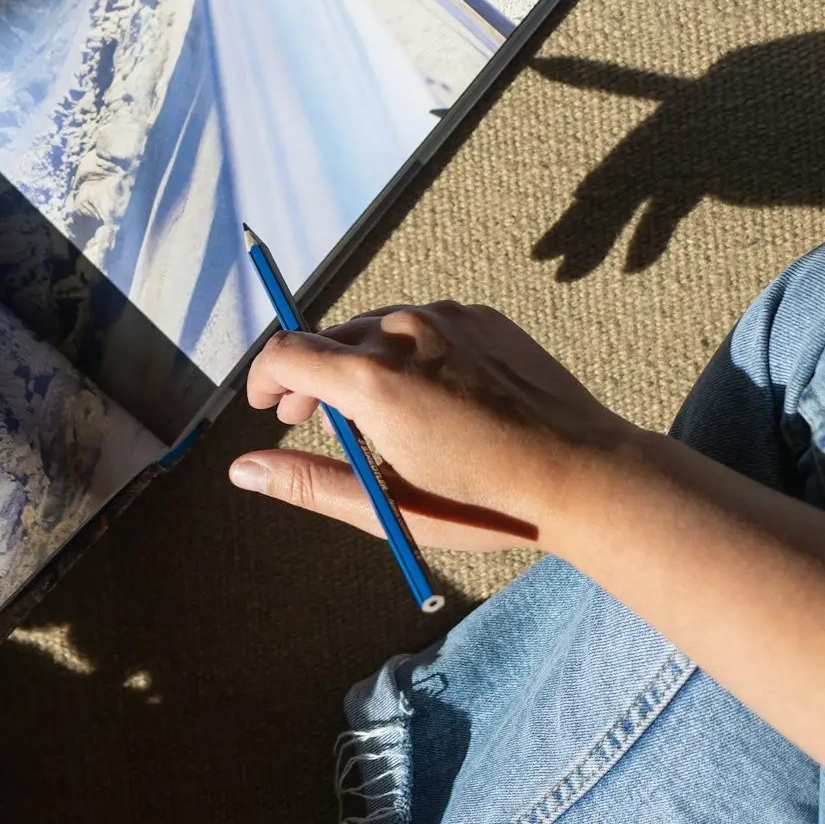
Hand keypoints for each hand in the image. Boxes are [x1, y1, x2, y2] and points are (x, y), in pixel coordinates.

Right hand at [234, 302, 647, 550]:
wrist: (581, 472)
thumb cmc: (483, 501)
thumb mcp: (386, 505)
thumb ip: (307, 483)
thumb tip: (243, 470)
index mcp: (372, 379)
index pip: (286, 353)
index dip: (265, 380)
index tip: (267, 407)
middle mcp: (404, 332)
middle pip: (328, 338)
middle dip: (309, 376)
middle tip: (308, 418)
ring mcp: (446, 317)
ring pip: (375, 327)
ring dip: (358, 361)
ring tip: (370, 411)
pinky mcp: (481, 317)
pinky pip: (424, 324)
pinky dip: (408, 351)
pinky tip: (428, 395)